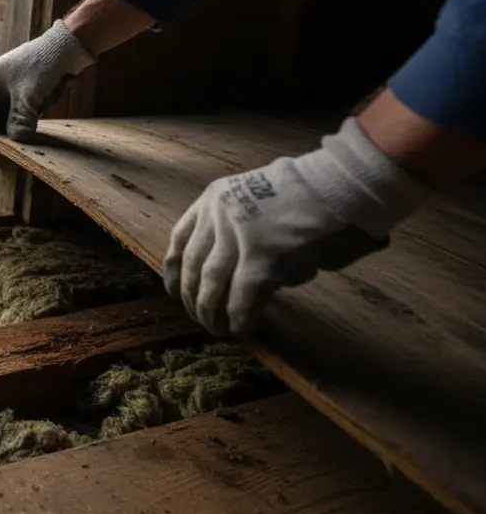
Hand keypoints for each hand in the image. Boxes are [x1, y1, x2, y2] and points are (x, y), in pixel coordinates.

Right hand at [0, 19, 94, 146]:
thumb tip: (17, 140)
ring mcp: (10, 89)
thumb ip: (21, 120)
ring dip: (5, 128)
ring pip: (1, 115)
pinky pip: (15, 113)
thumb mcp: (30, 96)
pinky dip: (17, 123)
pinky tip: (25, 131)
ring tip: (13, 140)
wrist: (69, 48)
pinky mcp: (25, 93)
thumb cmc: (43, 66)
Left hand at [164, 117, 428, 336]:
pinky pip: (241, 297)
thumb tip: (237, 268)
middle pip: (192, 266)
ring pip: (210, 285)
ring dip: (210, 312)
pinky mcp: (262, 259)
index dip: (173, 270)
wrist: (340, 183)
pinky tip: (242, 329)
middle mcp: (218, 217)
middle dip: (192, 297)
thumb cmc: (309, 191)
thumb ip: (238, 228)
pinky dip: (239, 317)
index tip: (173, 290)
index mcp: (214, 198)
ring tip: (216, 329)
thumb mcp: (257, 197)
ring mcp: (238, 238)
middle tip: (198, 318)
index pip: (180, 239)